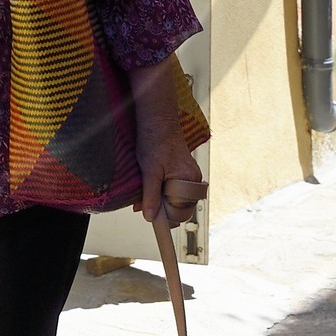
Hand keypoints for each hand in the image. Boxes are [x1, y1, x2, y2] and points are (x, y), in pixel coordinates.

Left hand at [128, 58, 205, 228]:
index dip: (164, 216)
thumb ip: (150, 195)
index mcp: (189, 181)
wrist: (157, 118)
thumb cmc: (155, 139)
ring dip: (159, 201)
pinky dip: (161, 191)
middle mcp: (193, 180)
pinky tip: (149, 187)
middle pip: (179, 208)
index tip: (149, 217)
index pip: (180, 212)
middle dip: (161, 209)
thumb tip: (150, 217)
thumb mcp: (149, 170)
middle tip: (142, 205)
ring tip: (144, 194)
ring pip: (174, 199)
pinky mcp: (181, 171)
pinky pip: (173, 189)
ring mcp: (188, 176)